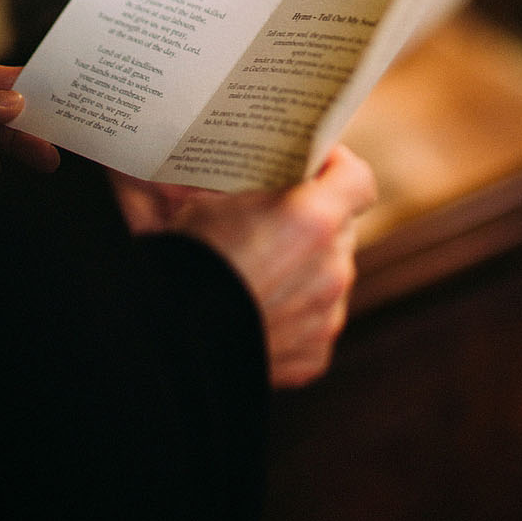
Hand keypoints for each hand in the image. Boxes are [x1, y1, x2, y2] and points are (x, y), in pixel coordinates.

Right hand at [169, 145, 377, 387]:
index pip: (358, 179)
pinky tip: (259, 312)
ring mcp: (328, 314)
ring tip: (261, 274)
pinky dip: (295, 315)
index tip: (318, 168)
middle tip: (278, 223)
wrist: (163, 339)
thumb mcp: (213, 203)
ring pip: (330, 276)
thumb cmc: (183, 262)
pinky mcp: (315, 352)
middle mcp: (332, 266)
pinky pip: (315, 322)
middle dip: (316, 223)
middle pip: (341, 230)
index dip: (339, 169)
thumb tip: (271, 179)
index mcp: (313, 219)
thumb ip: (260, 190)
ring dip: (307, 270)